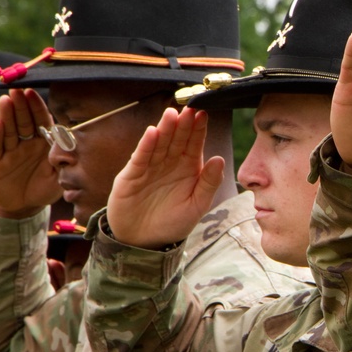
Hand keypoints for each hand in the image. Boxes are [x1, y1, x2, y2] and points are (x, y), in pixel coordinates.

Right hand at [0, 89, 61, 218]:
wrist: (24, 207)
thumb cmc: (45, 188)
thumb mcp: (60, 178)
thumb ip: (66, 163)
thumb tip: (74, 147)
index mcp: (43, 143)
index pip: (40, 121)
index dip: (37, 107)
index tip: (33, 92)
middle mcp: (26, 143)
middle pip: (23, 121)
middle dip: (21, 105)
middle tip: (18, 89)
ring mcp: (10, 151)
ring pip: (9, 130)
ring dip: (7, 115)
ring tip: (6, 99)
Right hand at [107, 107, 223, 248]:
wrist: (144, 242)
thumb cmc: (173, 222)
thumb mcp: (197, 205)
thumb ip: (208, 183)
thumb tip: (220, 159)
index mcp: (188, 168)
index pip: (194, 144)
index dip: (199, 129)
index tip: (205, 113)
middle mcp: (169, 163)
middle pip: (177, 139)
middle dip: (183, 124)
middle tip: (190, 108)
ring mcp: (150, 167)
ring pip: (159, 144)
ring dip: (165, 129)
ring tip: (172, 114)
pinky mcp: (132, 175)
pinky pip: (141, 158)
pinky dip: (146, 146)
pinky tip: (153, 133)